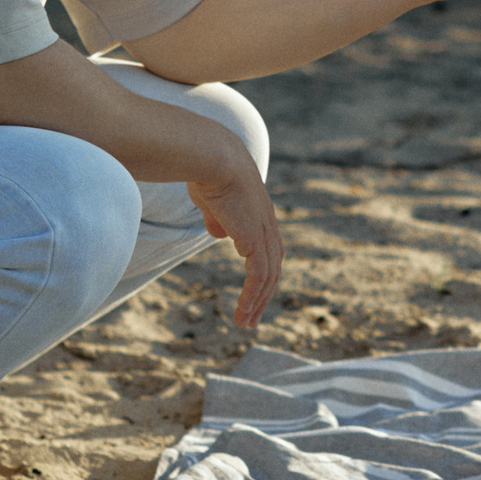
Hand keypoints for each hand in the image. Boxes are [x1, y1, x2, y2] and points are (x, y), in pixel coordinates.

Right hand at [184, 161, 282, 326]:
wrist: (213, 157)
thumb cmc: (207, 172)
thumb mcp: (212, 201)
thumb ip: (218, 218)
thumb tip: (218, 233)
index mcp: (259, 215)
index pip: (268, 251)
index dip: (261, 273)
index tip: (252, 293)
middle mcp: (267, 225)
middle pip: (273, 268)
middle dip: (263, 295)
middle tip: (253, 318)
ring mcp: (264, 232)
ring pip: (268, 277)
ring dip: (257, 302)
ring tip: (245, 323)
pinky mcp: (255, 239)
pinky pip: (259, 276)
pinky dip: (252, 296)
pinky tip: (243, 310)